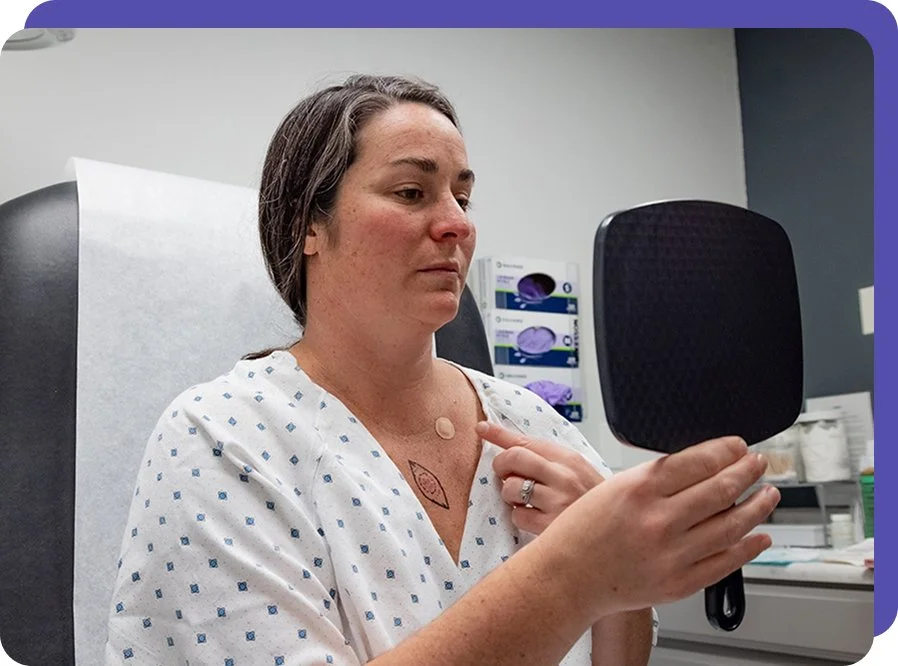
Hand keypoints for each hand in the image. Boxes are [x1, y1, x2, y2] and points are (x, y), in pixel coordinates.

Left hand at [477, 420, 604, 534]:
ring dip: (510, 494)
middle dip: (501, 466)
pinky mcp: (550, 526)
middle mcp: (563, 475)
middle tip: (505, 474)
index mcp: (569, 458)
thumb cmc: (591, 499)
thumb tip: (512, 447)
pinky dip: (520, 516)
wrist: (619, 529)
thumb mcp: (576, 469)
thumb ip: (547, 458)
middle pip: (513, 458)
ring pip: (510, 488)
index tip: (482, 428)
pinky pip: (517, 515)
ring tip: (526, 499)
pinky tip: (535, 516)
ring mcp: (557, 500)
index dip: (499, 434)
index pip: (526, 440)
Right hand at [532, 435, 778, 619]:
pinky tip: (759, 536)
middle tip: (759, 463)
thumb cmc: (581, 531)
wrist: (566, 577)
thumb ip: (655, 479)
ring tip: (768, 495)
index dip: (727, 450)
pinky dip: (748, 548)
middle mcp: (659, 521)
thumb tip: (700, 467)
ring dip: (757, 507)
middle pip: (721, 489)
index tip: (738, 446)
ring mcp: (672, 554)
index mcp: (639, 489)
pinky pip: (725, 563)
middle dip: (748, 472)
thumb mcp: (613, 488)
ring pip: (732, 525)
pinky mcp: (679, 583)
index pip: (698, 461)